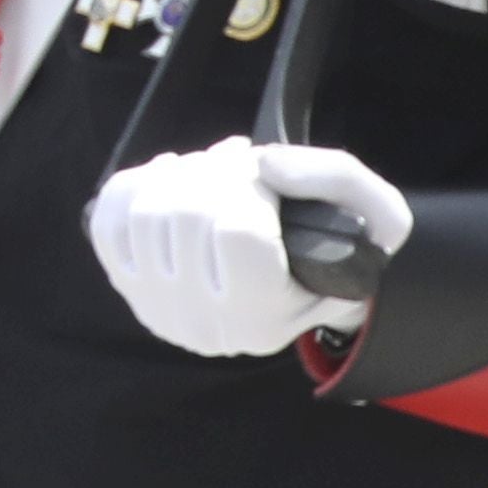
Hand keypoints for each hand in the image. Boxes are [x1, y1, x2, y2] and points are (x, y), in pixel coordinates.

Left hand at [84, 137, 409, 356]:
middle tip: (240, 164)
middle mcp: (203, 323)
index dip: (249, 185)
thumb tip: (265, 164)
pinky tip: (172, 179)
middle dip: (216, 171)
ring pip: (144, 213)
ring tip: (214, 172)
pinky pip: (109, 219)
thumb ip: (336, 179)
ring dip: (182, 173)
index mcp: (263, 317)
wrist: (300, 290)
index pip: (237, 234)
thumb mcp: (378, 218)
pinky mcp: (127, 284)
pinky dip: (138, 184)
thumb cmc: (340, 254)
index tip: (265, 172)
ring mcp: (157, 307)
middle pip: (187, 216)